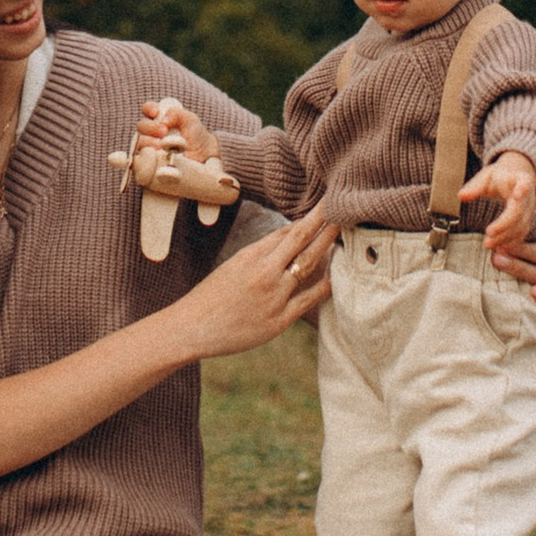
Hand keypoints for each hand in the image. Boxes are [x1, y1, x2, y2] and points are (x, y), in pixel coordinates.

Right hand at [134, 96, 218, 173]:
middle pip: (141, 126)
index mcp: (159, 118)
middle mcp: (151, 132)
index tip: (155, 112)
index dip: (148, 109)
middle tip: (163, 131)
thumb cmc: (195, 135)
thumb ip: (177, 114)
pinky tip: (156, 156)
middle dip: (150, 127)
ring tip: (161, 145)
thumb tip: (163, 121)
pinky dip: (146, 157)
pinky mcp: (150, 162)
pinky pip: (141, 160)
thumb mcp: (190, 119)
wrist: (204, 155)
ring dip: (148, 142)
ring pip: (140, 142)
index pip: (147, 110)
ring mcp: (150, 147)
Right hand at [178, 207, 337, 358]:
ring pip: (309, 264)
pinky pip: (309, 298)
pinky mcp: (279, 320)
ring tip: (343, 234)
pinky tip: (337, 276)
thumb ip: (261, 253)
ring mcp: (274, 296)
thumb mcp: (234, 266)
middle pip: (301, 240)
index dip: (309, 219)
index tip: (326, 207)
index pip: (287, 231)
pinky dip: (325, 285)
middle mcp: (264, 272)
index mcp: (250, 255)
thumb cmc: (212, 296)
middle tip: (343, 207)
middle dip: (324, 222)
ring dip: (328, 246)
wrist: (191, 328)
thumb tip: (289, 236)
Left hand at [461, 149, 535, 255]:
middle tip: (488, 235)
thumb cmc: (500, 176)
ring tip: (488, 244)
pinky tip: (499, 250)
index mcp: (520, 180)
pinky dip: (510, 243)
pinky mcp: (526, 222)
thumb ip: (474, 187)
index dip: (522, 189)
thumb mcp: (487, 177)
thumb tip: (461, 196)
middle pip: (519, 213)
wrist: (519, 176)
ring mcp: (529, 211)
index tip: (518, 194)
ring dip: (505, 237)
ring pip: (521, 227)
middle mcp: (528, 197)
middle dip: (504, 225)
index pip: (524, 184)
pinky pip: (521, 234)